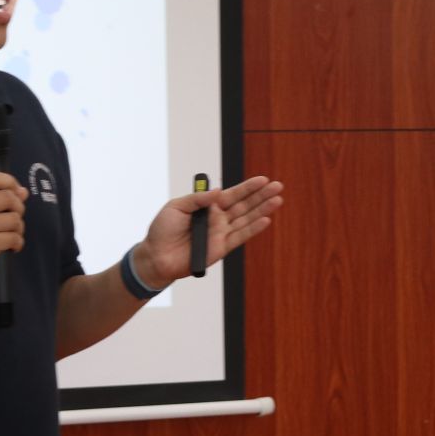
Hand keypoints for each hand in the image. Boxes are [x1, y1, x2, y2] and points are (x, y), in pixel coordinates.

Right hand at [0, 172, 27, 279]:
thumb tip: (23, 192)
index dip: (9, 182)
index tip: (16, 191)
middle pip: (8, 197)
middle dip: (18, 207)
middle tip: (14, 217)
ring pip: (14, 219)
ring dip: (19, 227)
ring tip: (11, 233)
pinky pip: (14, 237)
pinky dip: (18, 242)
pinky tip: (12, 245)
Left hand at [137, 175, 284, 288]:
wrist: (156, 256)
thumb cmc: (162, 230)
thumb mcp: (176, 207)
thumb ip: (197, 199)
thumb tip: (216, 192)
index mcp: (207, 206)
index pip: (232, 194)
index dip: (247, 187)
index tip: (263, 179)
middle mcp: (217, 219)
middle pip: (244, 205)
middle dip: (261, 195)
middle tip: (278, 186)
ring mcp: (220, 233)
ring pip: (246, 219)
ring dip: (262, 210)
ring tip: (277, 200)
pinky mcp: (221, 248)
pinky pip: (240, 237)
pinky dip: (253, 229)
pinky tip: (265, 220)